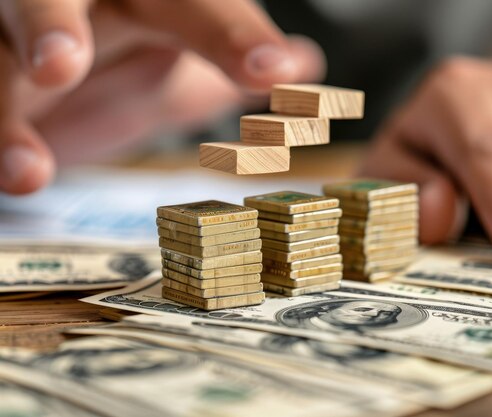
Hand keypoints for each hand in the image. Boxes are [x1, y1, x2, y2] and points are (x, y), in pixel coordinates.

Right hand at [0, 0, 324, 194]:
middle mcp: (93, 1)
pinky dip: (3, 128)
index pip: (201, 3)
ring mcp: (29, 27)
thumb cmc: (108, 80)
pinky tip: (21, 170)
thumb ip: (230, 69)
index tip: (275, 70)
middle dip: (104, 11)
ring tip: (52, 84)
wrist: (36, 96)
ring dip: (39, 35)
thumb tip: (306, 61)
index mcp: (151, 0)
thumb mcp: (173, 79)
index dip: (235, 33)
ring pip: (23, 10)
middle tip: (92, 57)